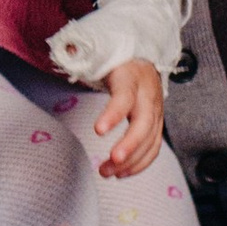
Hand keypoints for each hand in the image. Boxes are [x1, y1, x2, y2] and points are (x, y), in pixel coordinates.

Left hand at [89, 59, 164, 178]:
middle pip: (144, 123)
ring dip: (130, 161)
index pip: (124, 96)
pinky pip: (153, 148)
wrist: (144, 62)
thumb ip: (86, 57)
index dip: (113, 114)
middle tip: (111, 161)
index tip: (98, 131)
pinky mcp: (158, 125)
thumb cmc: (118, 63)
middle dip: (129, 146)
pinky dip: (139, 164)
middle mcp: (148, 96)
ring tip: (106, 172)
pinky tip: (121, 173)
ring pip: (150, 140)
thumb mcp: (103, 56)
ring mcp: (156, 112)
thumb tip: (68, 52)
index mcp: (132, 77)